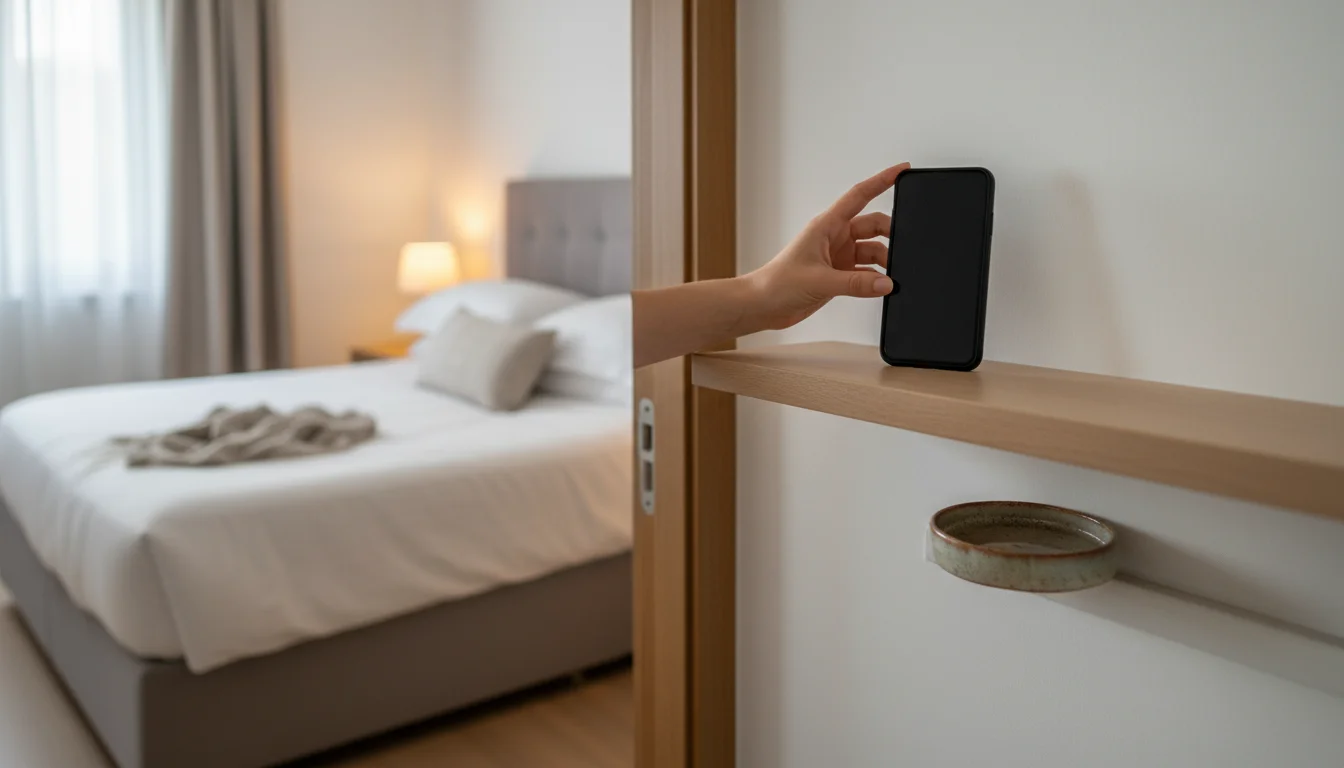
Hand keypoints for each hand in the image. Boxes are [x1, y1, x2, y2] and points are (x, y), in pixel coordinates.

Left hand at [743, 163, 907, 330]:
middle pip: (873, 225)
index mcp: (827, 225)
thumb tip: (886, 283)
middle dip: (891, 233)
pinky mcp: (838, 275)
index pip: (860, 195)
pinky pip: (866, 272)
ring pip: (872, 250)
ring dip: (884, 261)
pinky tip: (882, 287)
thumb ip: (856, 284)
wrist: (761, 305)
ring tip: (893, 275)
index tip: (902, 170)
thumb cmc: (777, 283)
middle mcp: (834, 237)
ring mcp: (837, 256)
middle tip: (905, 247)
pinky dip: (875, 278)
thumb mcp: (820, 281)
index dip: (881, 180)